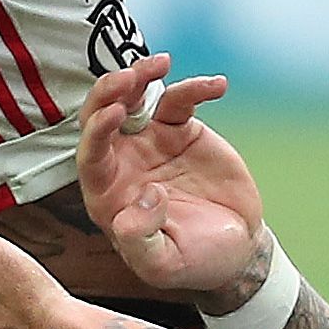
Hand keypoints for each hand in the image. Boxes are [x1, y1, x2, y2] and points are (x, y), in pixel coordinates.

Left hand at [75, 53, 271, 313]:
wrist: (237, 248)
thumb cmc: (194, 262)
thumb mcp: (163, 264)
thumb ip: (141, 239)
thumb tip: (143, 196)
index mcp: (107, 196)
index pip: (91, 157)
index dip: (97, 132)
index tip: (114, 113)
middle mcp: (121, 164)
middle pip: (101, 118)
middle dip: (108, 94)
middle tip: (129, 77)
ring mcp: (150, 143)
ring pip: (134, 100)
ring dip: (140, 78)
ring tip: (159, 64)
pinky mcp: (180, 131)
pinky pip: (180, 101)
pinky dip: (196, 88)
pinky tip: (217, 86)